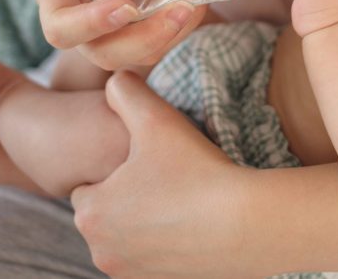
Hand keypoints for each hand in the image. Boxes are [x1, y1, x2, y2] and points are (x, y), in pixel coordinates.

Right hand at [36, 0, 207, 70]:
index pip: (59, 26)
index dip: (88, 25)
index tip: (125, 7)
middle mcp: (81, 26)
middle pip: (104, 53)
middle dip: (144, 40)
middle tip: (179, 11)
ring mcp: (110, 38)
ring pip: (136, 58)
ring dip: (168, 38)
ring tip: (196, 6)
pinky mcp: (138, 40)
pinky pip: (157, 49)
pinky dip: (179, 32)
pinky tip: (200, 5)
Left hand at [71, 71, 260, 277]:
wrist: (250, 226)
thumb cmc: (198, 172)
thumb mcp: (157, 119)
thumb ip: (125, 92)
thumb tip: (114, 79)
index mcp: (90, 212)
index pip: (87, 183)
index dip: (117, 167)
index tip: (148, 159)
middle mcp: (102, 250)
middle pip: (108, 211)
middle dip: (129, 195)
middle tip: (167, 176)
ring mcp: (131, 273)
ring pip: (130, 235)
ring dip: (146, 219)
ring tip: (182, 196)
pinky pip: (153, 256)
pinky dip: (167, 241)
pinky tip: (194, 219)